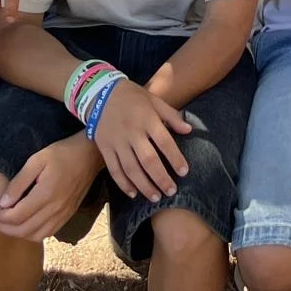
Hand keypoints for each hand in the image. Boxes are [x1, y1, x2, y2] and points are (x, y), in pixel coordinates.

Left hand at [0, 134, 102, 240]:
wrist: (90, 155)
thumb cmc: (62, 153)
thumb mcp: (37, 160)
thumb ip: (19, 182)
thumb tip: (2, 203)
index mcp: (45, 194)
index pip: (16, 217)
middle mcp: (55, 209)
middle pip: (23, 230)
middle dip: (4, 227)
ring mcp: (63, 214)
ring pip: (35, 236)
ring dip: (18, 233)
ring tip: (8, 221)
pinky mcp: (68, 215)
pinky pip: (47, 233)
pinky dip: (33, 234)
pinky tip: (26, 224)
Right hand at [90, 79, 193, 201]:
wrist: (101, 93)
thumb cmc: (133, 97)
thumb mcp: (154, 100)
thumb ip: (172, 116)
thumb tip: (189, 130)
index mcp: (147, 118)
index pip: (164, 142)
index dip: (175, 158)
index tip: (184, 172)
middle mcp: (132, 132)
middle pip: (148, 160)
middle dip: (161, 178)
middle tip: (172, 191)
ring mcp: (117, 141)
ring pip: (131, 169)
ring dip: (144, 185)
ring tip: (156, 197)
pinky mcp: (105, 148)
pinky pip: (114, 170)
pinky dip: (123, 184)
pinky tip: (133, 194)